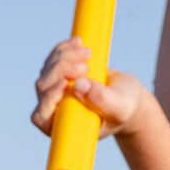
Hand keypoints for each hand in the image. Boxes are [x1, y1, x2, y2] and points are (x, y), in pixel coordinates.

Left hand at [31, 37, 149, 138]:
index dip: (47, 100)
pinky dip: (64, 48)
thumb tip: (78, 85)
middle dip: (61, 71)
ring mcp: (56, 91)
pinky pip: (53, 58)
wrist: (127, 97)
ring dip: (64, 57)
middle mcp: (56, 110)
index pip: (42, 117)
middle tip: (85, 67)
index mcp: (66, 126)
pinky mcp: (60, 74)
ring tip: (88, 53)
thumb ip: (103, 100)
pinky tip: (78, 43)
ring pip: (47, 70)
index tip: (65, 85)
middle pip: (43, 87)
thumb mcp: (120, 107)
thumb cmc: (124, 109)